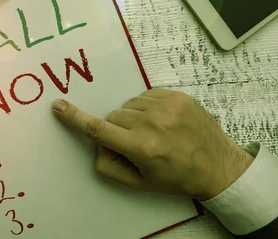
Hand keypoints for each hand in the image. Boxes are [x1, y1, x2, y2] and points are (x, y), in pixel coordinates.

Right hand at [52, 88, 253, 199]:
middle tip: (136, 143)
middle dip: (118, 129)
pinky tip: (161, 121)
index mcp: (142, 147)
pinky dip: (147, 107)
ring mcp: (167, 106)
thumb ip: (109, 167)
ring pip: (128, 105)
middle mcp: (153, 123)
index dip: (75, 118)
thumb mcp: (140, 184)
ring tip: (153, 132)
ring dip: (133, 117)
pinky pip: (145, 95)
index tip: (58, 106)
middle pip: (113, 116)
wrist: (219, 165)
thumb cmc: (177, 178)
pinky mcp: (177, 96)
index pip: (99, 129)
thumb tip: (96, 146)